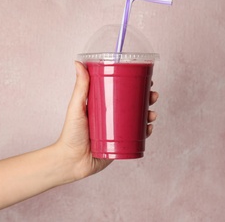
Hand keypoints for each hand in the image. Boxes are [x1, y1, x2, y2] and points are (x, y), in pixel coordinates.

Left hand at [55, 62, 158, 180]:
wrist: (72, 161)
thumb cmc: (70, 134)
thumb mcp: (76, 107)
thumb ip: (80, 87)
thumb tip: (78, 62)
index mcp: (103, 105)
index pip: (122, 92)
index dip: (136, 85)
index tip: (145, 78)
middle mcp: (112, 117)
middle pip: (134, 105)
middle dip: (147, 99)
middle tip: (153, 95)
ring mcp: (118, 130)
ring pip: (138, 120)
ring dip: (149, 114)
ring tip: (152, 113)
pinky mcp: (121, 145)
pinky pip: (137, 137)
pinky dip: (146, 132)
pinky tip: (149, 128)